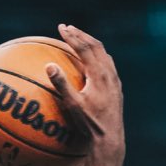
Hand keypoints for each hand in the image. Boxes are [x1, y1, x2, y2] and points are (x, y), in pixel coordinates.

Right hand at [45, 24, 123, 156]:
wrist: (110, 138)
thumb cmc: (90, 124)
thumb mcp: (73, 105)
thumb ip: (61, 84)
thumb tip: (49, 66)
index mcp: (99, 74)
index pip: (84, 47)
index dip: (72, 36)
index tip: (61, 27)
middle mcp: (109, 73)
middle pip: (96, 45)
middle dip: (81, 35)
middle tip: (68, 28)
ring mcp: (115, 80)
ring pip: (104, 53)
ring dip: (91, 43)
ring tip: (80, 39)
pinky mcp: (117, 87)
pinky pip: (108, 64)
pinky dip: (98, 55)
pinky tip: (93, 60)